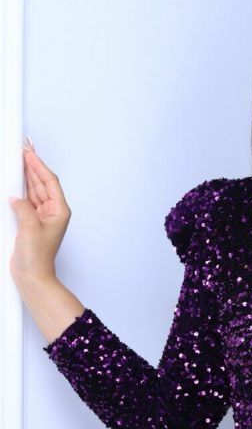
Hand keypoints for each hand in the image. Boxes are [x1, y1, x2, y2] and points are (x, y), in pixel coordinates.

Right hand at [8, 138, 70, 283]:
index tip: (29, 153)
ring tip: (19, 161)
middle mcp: (52, 212)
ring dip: (26, 177)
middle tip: (23, 152)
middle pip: (42, 184)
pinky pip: (26, 201)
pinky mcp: (31, 223)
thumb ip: (23, 208)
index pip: (49, 182)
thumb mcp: (29, 228)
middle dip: (33, 167)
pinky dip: (20, 191)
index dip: (39, 166)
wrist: (32, 277)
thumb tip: (16, 198)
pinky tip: (15, 183)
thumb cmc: (38, 258)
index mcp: (59, 211)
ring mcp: (41, 217)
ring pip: (34, 191)